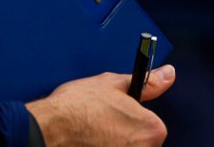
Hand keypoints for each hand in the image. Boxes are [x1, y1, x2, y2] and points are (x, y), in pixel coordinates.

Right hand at [26, 66, 174, 145]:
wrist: (45, 131)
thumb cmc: (76, 108)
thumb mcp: (114, 84)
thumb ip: (148, 83)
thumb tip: (168, 74)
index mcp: (151, 130)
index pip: (151, 129)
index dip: (131, 122)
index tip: (115, 120)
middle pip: (139, 145)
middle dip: (122, 139)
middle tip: (100, 129)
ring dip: (111, 146)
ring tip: (91, 138)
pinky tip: (86, 145)